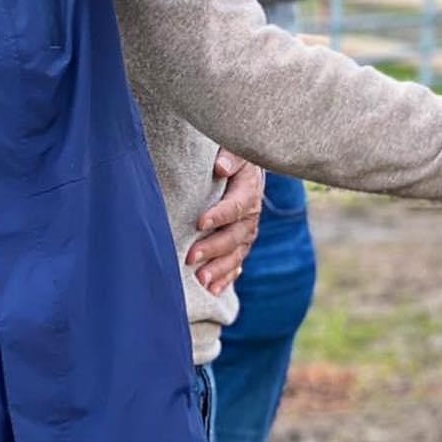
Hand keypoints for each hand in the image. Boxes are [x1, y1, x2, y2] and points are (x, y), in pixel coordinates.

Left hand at [188, 150, 263, 295]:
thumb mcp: (234, 150)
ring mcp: (247, 234)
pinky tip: (213, 290)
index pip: (236, 206)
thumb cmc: (231, 158)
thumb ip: (230, 157)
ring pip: (236, 255)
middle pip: (235, 236)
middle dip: (214, 248)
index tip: (200, 223)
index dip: (220, 215)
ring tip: (201, 281)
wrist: (243, 171)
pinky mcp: (240, 246)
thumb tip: (221, 166)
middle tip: (191, 257)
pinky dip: (226, 279)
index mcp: (249, 191)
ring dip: (220, 269)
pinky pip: (236, 265)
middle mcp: (251, 217)